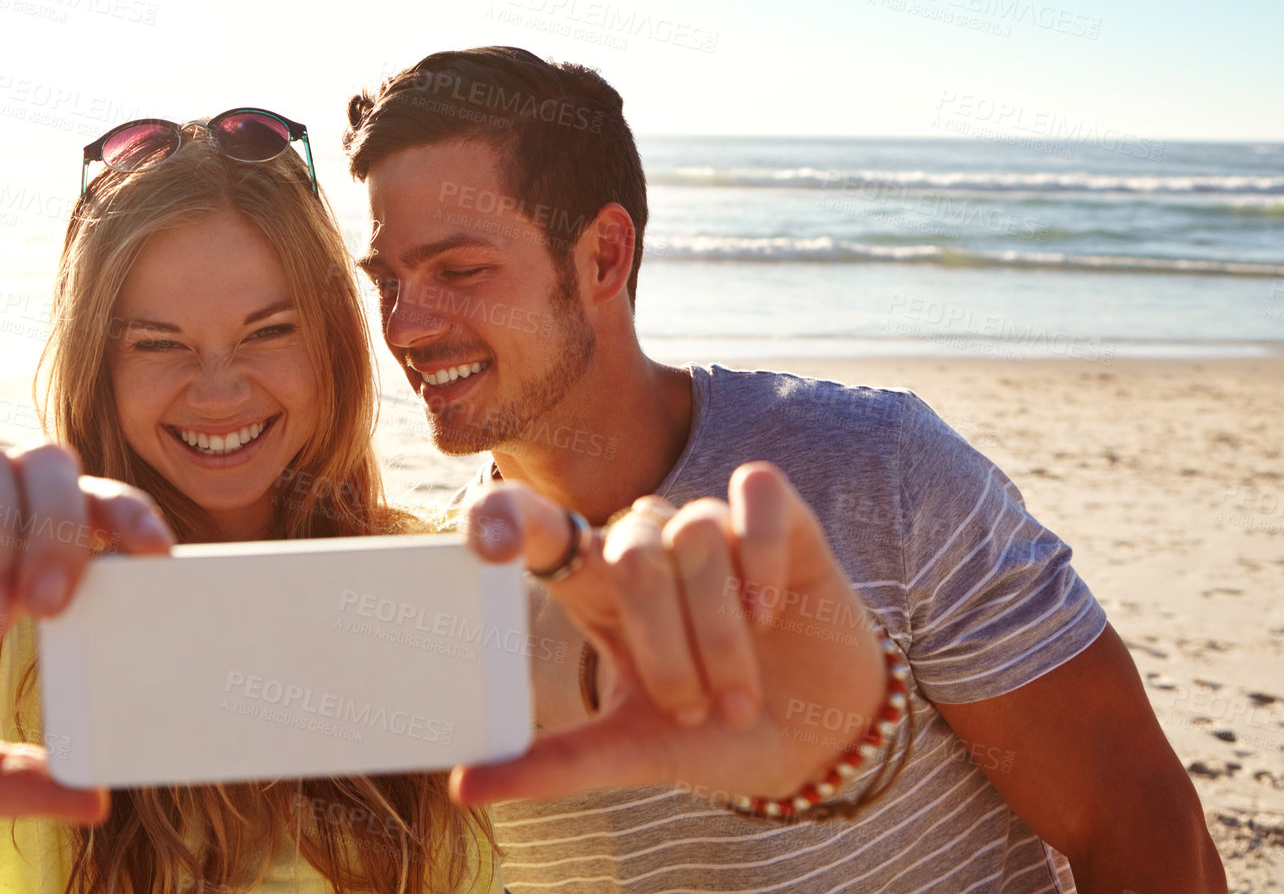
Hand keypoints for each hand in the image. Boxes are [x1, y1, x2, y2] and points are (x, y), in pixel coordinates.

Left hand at [456, 463, 886, 806]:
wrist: (821, 741)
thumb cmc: (713, 735)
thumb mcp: (631, 751)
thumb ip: (555, 762)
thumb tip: (463, 789)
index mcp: (596, 587)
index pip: (537, 528)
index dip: (506, 516)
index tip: (485, 541)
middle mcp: (648, 544)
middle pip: (632, 553)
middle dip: (667, 645)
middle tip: (696, 710)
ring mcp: (712, 526)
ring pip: (696, 535)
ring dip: (721, 630)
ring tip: (742, 692)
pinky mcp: (780, 516)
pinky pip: (756, 495)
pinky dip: (763, 552)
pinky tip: (772, 609)